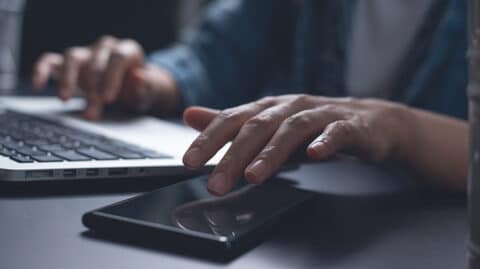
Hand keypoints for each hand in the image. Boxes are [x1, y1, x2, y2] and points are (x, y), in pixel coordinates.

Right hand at [32, 35, 178, 119]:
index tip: (108, 98)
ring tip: (65, 99)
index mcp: (127, 51)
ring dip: (68, 79)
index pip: (118, 57)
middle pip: (96, 62)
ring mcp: (87, 55)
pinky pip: (52, 61)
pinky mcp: (70, 65)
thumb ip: (147, 86)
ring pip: (73, 57)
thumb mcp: (150, 92)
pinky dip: (42, 70)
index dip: (111, 77)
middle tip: (92, 112)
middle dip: (93, 89)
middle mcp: (105, 48)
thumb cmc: (141, 89)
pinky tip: (38, 84)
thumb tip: (139, 78)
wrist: (134, 90)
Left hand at [182, 95, 411, 195]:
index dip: (210, 139)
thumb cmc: (313, 125)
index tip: (190, 161)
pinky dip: (325, 142)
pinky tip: (316, 154)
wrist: (369, 122)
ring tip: (255, 175)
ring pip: (293, 129)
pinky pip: (337, 131)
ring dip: (272, 152)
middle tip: (217, 182)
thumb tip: (190, 115)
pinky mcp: (350, 125)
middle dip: (234, 155)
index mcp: (269, 108)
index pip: (233, 119)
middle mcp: (290, 107)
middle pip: (258, 127)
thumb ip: (231, 123)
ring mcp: (321, 114)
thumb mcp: (268, 125)